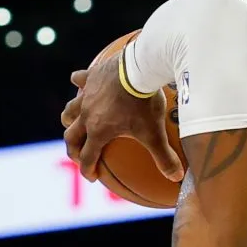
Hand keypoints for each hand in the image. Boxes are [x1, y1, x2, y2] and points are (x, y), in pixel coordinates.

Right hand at [61, 54, 183, 182]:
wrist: (138, 69)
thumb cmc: (144, 103)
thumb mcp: (155, 133)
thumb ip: (164, 156)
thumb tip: (176, 177)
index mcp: (98, 131)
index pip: (88, 157)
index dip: (88, 170)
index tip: (93, 177)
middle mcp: (87, 115)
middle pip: (72, 137)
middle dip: (73, 150)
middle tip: (79, 157)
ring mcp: (86, 95)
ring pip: (70, 110)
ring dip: (69, 119)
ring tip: (72, 124)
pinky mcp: (91, 76)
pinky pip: (80, 79)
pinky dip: (78, 82)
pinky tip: (79, 80)